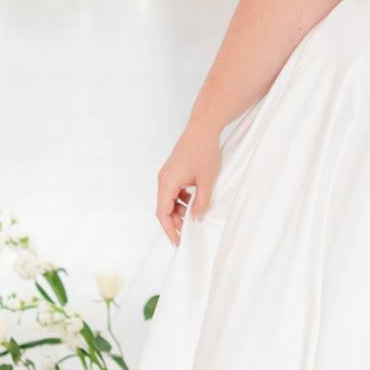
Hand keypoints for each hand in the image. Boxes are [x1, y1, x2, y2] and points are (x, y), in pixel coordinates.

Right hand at [156, 127, 221, 244]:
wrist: (203, 128)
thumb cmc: (204, 151)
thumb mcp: (207, 181)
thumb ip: (202, 203)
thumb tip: (196, 219)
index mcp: (167, 183)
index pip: (162, 213)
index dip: (169, 229)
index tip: (178, 241)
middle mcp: (163, 179)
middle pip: (163, 208)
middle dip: (174, 222)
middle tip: (186, 233)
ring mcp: (167, 174)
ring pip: (168, 199)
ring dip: (178, 210)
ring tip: (192, 217)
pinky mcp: (173, 170)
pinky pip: (173, 190)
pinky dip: (181, 199)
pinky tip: (193, 201)